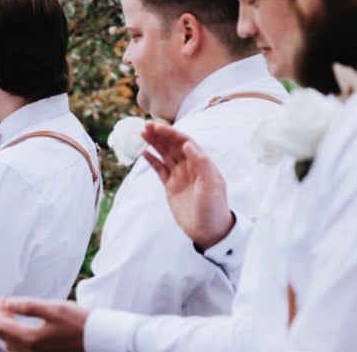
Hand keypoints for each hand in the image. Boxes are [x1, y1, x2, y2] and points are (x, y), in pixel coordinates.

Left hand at [0, 297, 86, 351]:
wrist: (96, 339)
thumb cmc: (78, 322)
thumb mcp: (53, 308)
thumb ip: (28, 306)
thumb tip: (8, 303)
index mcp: (30, 339)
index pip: (1, 325)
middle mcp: (29, 351)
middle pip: (3, 335)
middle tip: (2, 301)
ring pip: (10, 342)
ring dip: (6, 326)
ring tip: (10, 310)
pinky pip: (20, 347)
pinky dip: (15, 334)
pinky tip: (20, 324)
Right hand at [141, 122, 233, 250]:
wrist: (208, 231)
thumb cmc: (214, 208)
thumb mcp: (211, 185)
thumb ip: (201, 163)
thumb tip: (187, 144)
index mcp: (201, 163)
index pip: (184, 142)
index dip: (171, 134)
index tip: (158, 127)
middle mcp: (190, 167)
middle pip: (173, 146)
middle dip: (160, 135)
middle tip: (145, 126)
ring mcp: (180, 176)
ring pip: (165, 155)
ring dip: (154, 144)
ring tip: (142, 134)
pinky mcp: (171, 187)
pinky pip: (160, 169)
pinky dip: (152, 160)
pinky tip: (143, 152)